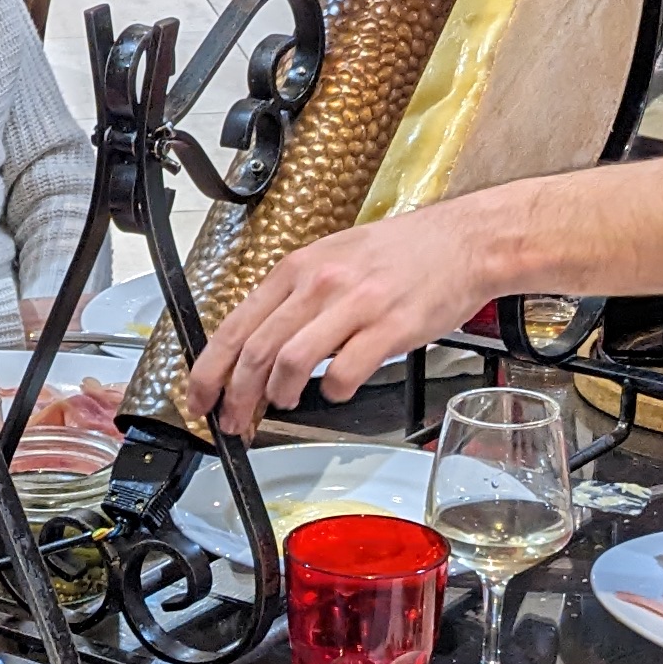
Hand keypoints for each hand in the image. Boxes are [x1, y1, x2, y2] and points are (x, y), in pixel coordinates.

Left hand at [186, 191, 516, 434]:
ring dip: (279, 395)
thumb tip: (258, 346)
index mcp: (298, 268)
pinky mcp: (389, 328)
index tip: (199, 399)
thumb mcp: (332, 259)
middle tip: (233, 421)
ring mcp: (354, 306)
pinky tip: (338, 390)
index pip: (235, 327)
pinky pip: (345, 373)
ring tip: (284, 404)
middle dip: (236, 397)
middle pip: (256, 352)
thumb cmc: (401, 255)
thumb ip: (295, 300)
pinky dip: (334, 392)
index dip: (208, 371)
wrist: (463, 242)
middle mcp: (320, 284)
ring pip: (291, 362)